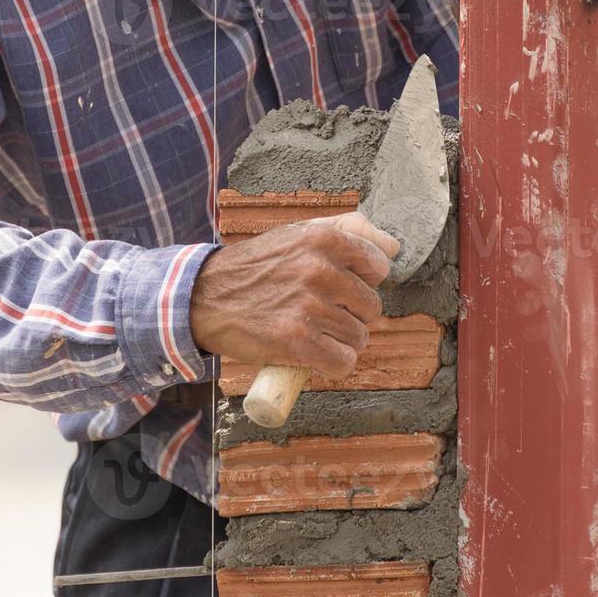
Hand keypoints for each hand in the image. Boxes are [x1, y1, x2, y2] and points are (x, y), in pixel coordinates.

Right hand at [190, 212, 399, 377]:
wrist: (204, 298)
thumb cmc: (256, 267)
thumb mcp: (298, 235)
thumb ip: (348, 232)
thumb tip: (393, 246)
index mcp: (324, 240)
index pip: (378, 267)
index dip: (360, 281)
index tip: (337, 287)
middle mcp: (320, 270)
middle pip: (371, 306)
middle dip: (350, 313)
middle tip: (318, 312)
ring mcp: (309, 308)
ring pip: (359, 336)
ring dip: (340, 340)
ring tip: (312, 331)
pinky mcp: (297, 342)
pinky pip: (342, 362)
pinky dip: (332, 364)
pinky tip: (313, 354)